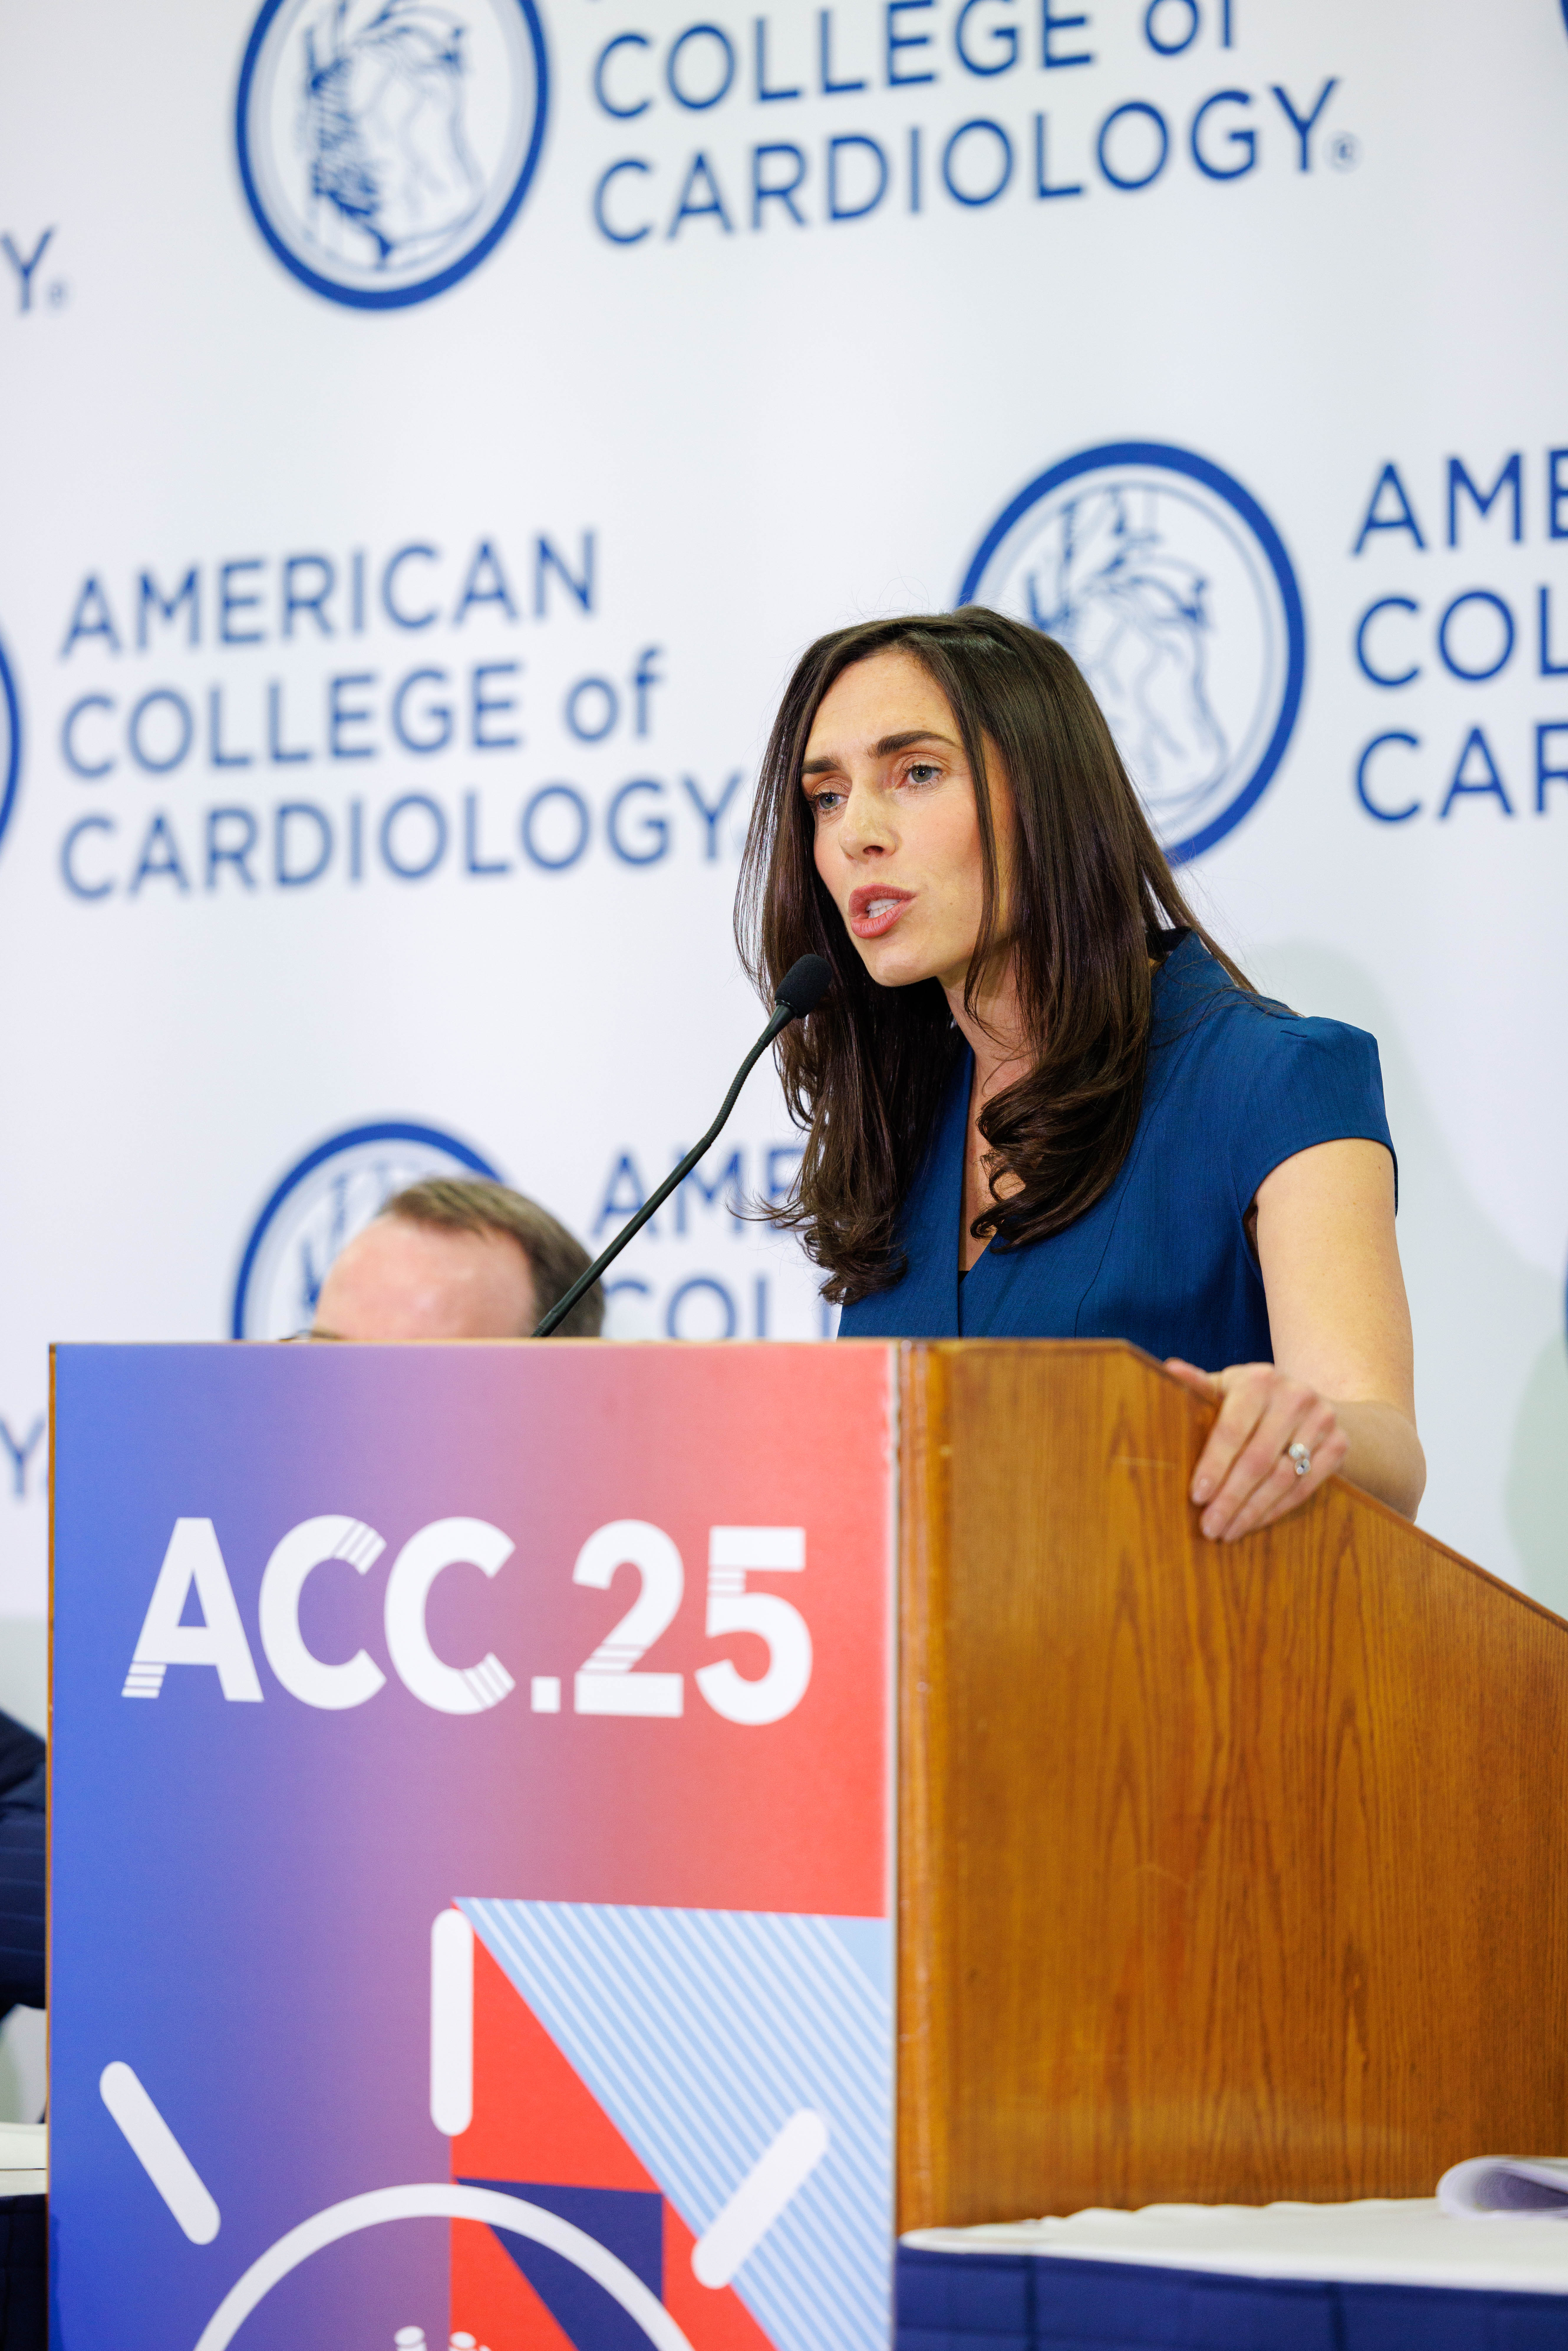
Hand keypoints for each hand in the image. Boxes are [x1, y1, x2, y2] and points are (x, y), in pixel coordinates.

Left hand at [1163, 1359, 1348, 1540]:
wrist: (1308, 1401)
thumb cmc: (1249, 1399)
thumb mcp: (1225, 1387)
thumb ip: (1199, 1385)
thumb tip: (1170, 1369)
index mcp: (1259, 1380)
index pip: (1232, 1429)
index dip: (1214, 1465)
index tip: (1197, 1497)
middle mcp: (1295, 1396)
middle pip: (1258, 1459)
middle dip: (1231, 1498)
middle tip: (1209, 1527)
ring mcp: (1322, 1420)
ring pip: (1283, 1477)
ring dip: (1252, 1510)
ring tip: (1227, 1531)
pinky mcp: (1338, 1444)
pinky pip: (1305, 1487)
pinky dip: (1277, 1509)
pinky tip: (1254, 1523)